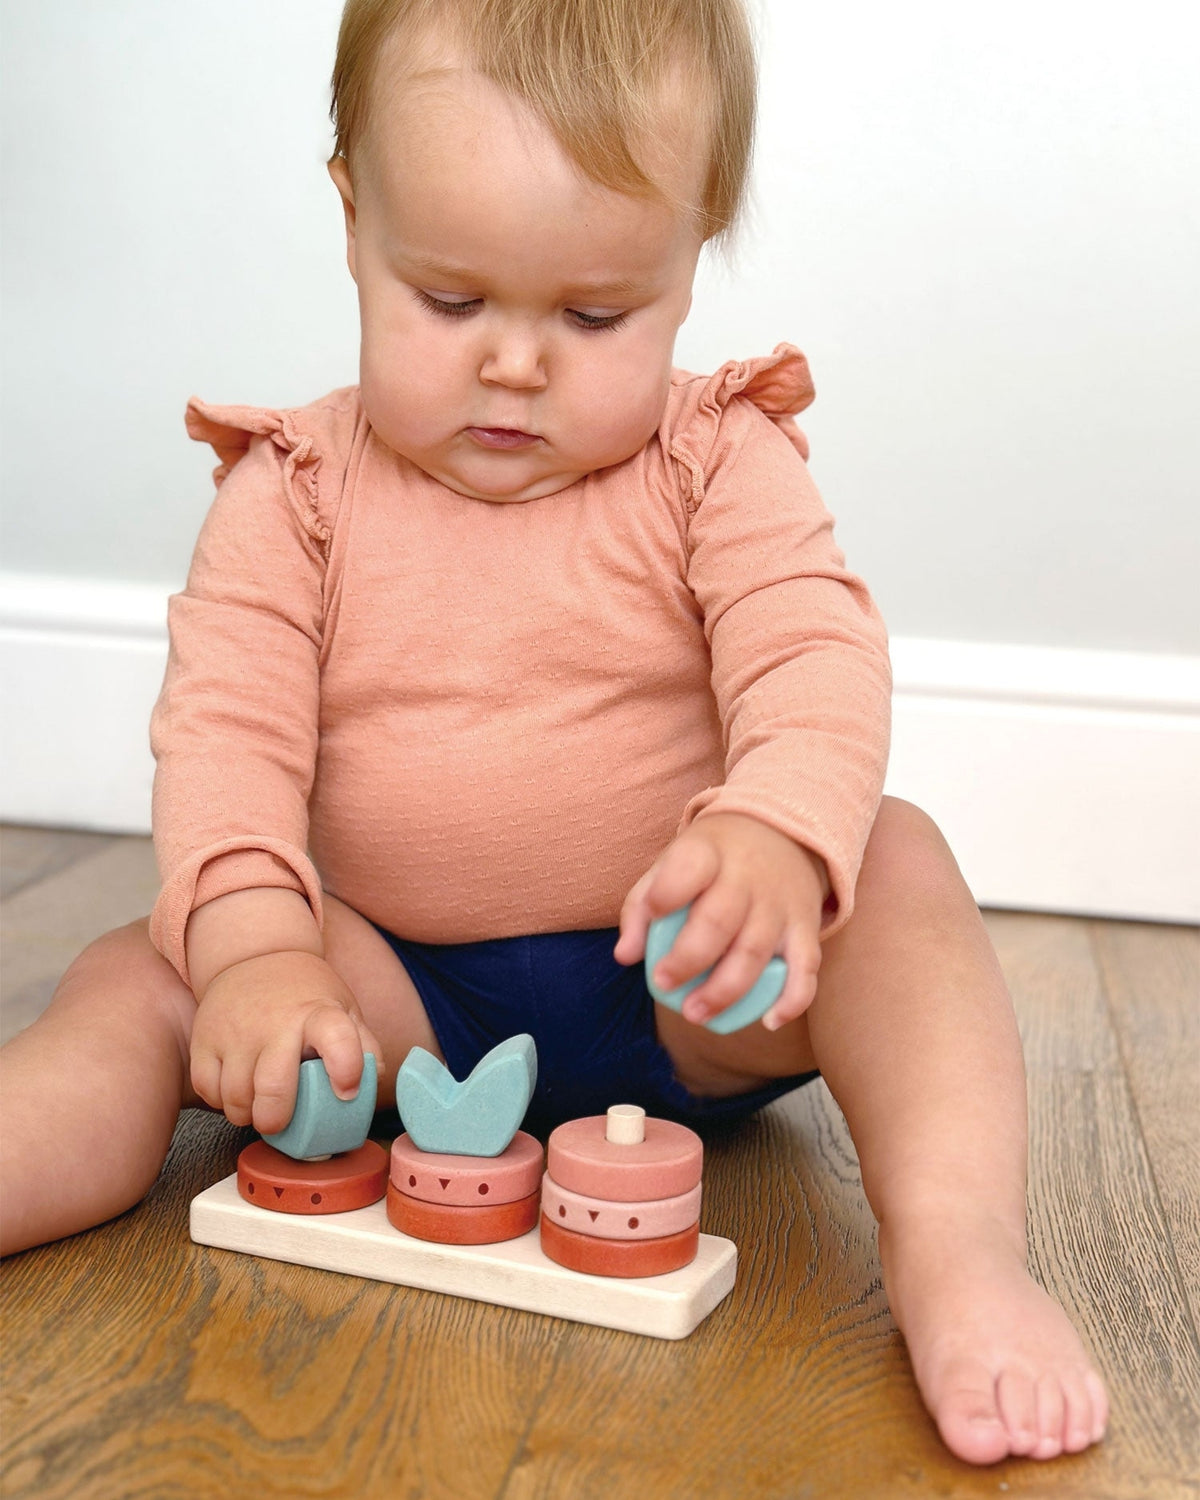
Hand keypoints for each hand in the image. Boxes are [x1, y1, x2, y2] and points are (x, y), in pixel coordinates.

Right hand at [189, 949, 380, 1134]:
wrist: (255, 956)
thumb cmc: (305, 994)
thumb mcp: (343, 1008)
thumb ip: (362, 1045)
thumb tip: (370, 1085)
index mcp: (318, 1013)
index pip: (337, 1037)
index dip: (345, 1069)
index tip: (346, 1091)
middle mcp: (276, 1022)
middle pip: (272, 1087)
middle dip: (276, 1119)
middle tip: (280, 1121)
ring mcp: (236, 1031)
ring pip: (235, 1097)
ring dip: (247, 1114)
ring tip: (258, 1105)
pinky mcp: (204, 1039)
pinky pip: (208, 1090)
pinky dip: (220, 1101)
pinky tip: (235, 1091)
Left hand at [614, 812, 827, 1030]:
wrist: (783, 833)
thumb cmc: (713, 859)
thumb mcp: (673, 863)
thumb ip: (642, 906)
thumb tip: (625, 956)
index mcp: (708, 853)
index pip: (689, 868)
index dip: (668, 894)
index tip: (655, 914)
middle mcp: (747, 878)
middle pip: (719, 921)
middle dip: (689, 960)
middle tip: (664, 985)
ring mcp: (779, 905)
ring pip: (755, 952)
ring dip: (725, 991)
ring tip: (694, 1013)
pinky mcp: (805, 927)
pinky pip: (806, 968)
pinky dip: (793, 999)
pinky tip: (769, 1021)